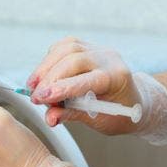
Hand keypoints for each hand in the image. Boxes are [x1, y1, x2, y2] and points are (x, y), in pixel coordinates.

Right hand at [26, 37, 166, 143]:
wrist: (133, 99)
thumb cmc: (118, 114)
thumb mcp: (99, 121)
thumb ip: (73, 115)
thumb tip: (49, 117)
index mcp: (117, 78)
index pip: (87, 79)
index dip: (62, 88)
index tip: (41, 99)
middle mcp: (109, 58)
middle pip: (74, 59)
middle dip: (49, 78)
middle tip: (34, 97)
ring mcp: (98, 48)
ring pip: (67, 48)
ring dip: (45, 67)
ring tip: (32, 86)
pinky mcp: (88, 45)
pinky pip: (65, 45)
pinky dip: (50, 58)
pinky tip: (42, 74)